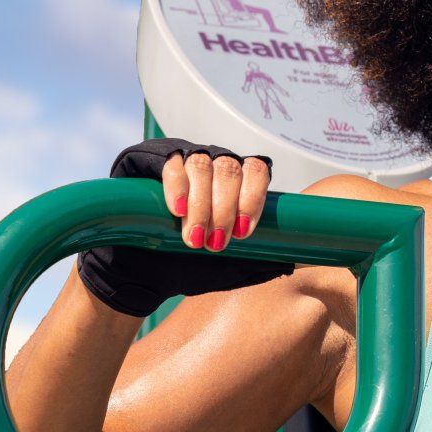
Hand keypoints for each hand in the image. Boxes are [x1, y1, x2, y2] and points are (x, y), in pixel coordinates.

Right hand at [75, 138, 294, 317]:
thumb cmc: (186, 267)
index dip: (254, 198)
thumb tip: (295, 261)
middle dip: (226, 208)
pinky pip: (169, 163)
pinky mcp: (147, 159)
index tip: (245, 232)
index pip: (257, 170)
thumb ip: (258, 260)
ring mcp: (181, 157)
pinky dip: (177, 188)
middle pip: (231, 168)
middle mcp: (212, 162)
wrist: (137, 275)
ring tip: (194, 238)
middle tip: (217, 243)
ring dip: (202, 205)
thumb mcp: (227, 267)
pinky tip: (177, 212)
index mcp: (235, 181)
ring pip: (203, 164)